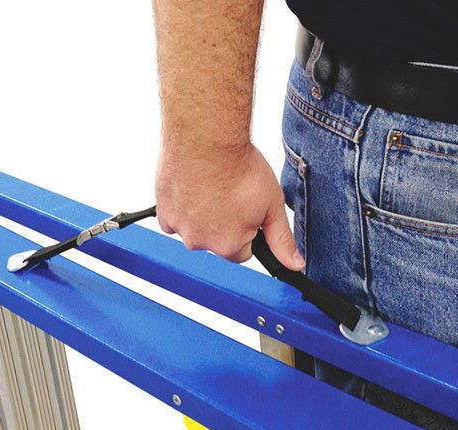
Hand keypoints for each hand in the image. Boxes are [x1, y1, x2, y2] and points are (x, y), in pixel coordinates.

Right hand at [155, 143, 304, 270]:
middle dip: (224, 224)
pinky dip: (182, 207)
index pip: (242, 252)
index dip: (247, 231)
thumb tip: (294, 264)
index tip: (246, 212)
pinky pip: (174, 218)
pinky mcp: (163, 212)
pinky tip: (193, 188)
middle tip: (229, 195)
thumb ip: (281, 239)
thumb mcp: (272, 205)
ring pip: (195, 230)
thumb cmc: (238, 166)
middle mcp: (201, 242)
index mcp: (229, 245)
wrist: (206, 137)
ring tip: (211, 187)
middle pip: (216, 242)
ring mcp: (179, 228)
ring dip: (202, 216)